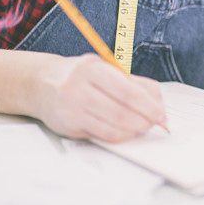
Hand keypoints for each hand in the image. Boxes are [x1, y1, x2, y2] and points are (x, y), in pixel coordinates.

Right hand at [34, 53, 166, 142]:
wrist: (41, 84)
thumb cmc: (80, 76)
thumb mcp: (104, 68)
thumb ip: (131, 82)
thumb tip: (158, 101)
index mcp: (93, 68)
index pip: (129, 91)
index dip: (150, 105)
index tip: (162, 113)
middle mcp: (79, 87)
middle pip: (123, 111)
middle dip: (146, 120)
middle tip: (156, 123)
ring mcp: (72, 108)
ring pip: (114, 126)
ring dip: (134, 129)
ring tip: (142, 126)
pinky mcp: (69, 125)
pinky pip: (103, 135)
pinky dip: (120, 135)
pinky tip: (126, 131)